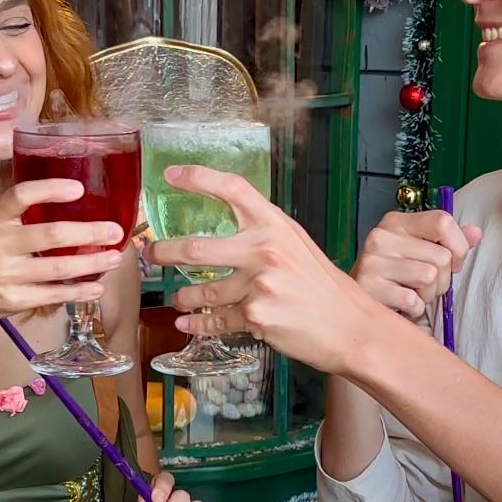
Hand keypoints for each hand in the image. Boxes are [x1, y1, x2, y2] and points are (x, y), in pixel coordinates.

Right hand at [0, 179, 127, 328]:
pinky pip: (54, 295)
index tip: (79, 187)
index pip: (20, 195)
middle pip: (51, 235)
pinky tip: (96, 287)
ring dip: (92, 263)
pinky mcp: (14, 300)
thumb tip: (67, 196)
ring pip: (58, 268)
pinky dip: (79, 292)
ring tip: (115, 258)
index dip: (51, 189)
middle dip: (89, 233)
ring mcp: (6, 274)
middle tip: (115, 231)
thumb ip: (18, 212)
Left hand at [143, 167, 459, 374]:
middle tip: (150, 255)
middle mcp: (265, 250)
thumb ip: (263, 238)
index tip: (171, 175)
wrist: (352, 326)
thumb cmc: (324, 288)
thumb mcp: (298, 247)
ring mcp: (260, 285)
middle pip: (196, 247)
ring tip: (176, 301)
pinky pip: (215, 320)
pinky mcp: (256, 317)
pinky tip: (187, 324)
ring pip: (202, 291)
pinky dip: (198, 324)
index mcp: (276, 225)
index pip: (232, 188)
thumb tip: (227, 235)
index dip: (198, 177)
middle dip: (164, 254)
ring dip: (183, 298)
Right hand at [353, 210, 481, 318]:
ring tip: (412, 292)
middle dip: (442, 278)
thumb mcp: (419, 249)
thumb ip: (448, 240)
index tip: (453, 261)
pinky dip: (414, 308)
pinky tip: (401, 303)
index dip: (458, 246)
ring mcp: (373, 261)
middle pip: (441, 256)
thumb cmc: (393, 275)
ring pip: (429, 277)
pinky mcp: (369, 287)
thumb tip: (476, 233)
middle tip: (425, 284)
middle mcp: (382, 237)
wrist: (356, 298)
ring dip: (428, 294)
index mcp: (397, 222)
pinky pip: (413, 300)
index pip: (442, 221)